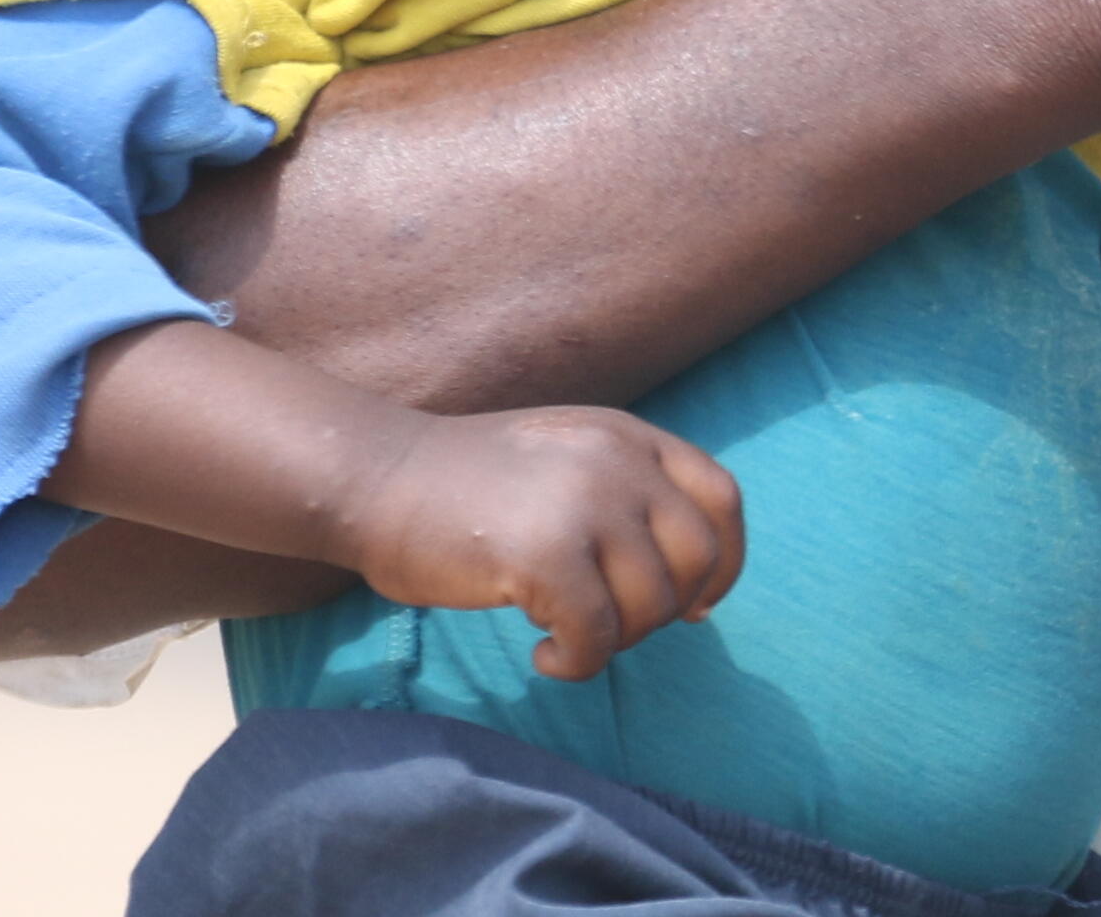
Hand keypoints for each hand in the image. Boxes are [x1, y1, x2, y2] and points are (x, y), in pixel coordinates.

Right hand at [339, 402, 745, 681]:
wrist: (375, 478)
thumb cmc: (463, 485)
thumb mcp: (566, 458)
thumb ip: (626, 497)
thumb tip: (693, 591)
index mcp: (630, 437)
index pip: (722, 499)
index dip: (725, 561)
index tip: (697, 605)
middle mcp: (620, 463)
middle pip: (697, 557)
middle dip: (666, 611)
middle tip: (611, 629)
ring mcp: (586, 505)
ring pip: (652, 603)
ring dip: (617, 641)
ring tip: (566, 639)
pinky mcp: (545, 555)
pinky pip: (597, 637)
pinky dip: (578, 663)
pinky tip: (541, 656)